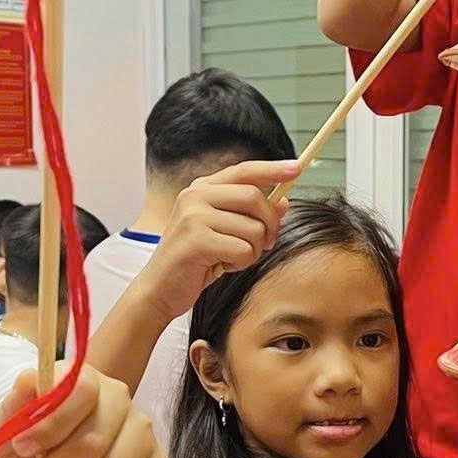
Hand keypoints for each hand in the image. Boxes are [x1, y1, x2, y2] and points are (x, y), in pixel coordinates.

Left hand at [0, 366, 168, 457]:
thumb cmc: (26, 448)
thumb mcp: (4, 427)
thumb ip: (13, 407)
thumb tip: (26, 384)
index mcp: (83, 380)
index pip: (81, 391)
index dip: (50, 425)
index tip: (20, 448)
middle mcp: (119, 400)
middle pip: (93, 442)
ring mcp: (142, 433)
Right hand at [139, 158, 298, 319]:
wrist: (160, 289)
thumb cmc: (195, 261)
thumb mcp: (226, 233)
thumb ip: (251, 215)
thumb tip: (284, 202)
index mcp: (201, 189)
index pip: (244, 171)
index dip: (273, 169)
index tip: (297, 168)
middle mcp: (195, 196)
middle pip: (254, 197)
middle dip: (270, 224)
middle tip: (267, 243)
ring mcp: (193, 216)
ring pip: (253, 228)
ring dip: (253, 250)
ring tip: (232, 258)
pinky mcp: (195, 240)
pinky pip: (242, 249)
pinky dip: (241, 263)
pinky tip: (222, 266)